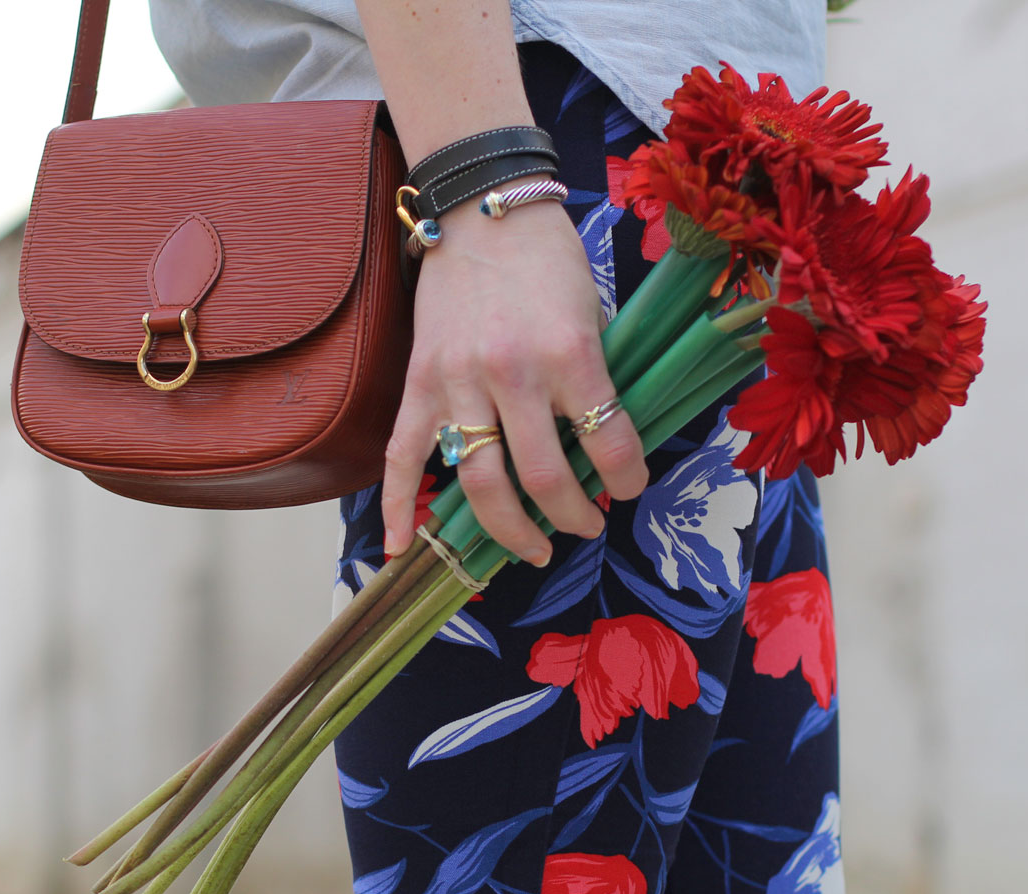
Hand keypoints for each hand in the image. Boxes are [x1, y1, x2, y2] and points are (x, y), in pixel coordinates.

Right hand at [382, 195, 649, 566]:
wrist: (482, 210)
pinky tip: (404, 548)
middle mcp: (512, 373)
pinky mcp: (420, 383)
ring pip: (480, 483)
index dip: (628, 479)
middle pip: (542, 478)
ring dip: (511, 530)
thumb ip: (594, 380)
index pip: (608, 443)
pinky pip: (402, 457)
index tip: (628, 487)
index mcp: (569, 353)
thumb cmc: (548, 260)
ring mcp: (458, 382)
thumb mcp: (593, 314)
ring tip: (534, 549)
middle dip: (572, 516)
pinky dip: (399, 507)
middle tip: (586, 525)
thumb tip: (602, 449)